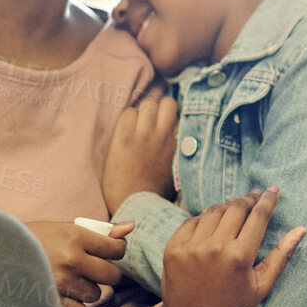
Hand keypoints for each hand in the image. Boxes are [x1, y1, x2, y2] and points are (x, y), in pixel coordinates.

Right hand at [25, 219, 134, 306]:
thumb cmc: (32, 239)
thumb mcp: (62, 228)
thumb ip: (99, 231)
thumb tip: (131, 226)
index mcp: (75, 236)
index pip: (117, 249)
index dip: (115, 252)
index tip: (106, 253)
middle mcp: (71, 259)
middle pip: (112, 276)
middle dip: (104, 274)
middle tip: (89, 270)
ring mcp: (61, 283)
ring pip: (96, 295)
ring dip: (87, 290)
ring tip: (69, 281)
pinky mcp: (52, 302)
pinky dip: (75, 306)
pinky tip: (61, 294)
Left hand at [102, 81, 178, 212]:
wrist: (134, 204)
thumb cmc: (155, 191)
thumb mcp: (178, 171)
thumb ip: (180, 152)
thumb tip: (180, 141)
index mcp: (178, 144)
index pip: (182, 116)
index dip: (172, 119)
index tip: (166, 124)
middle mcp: (164, 135)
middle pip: (167, 102)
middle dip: (159, 108)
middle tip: (150, 121)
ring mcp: (144, 134)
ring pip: (147, 104)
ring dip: (142, 112)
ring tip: (136, 125)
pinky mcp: (124, 137)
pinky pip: (127, 113)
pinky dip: (125, 120)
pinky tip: (124, 132)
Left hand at [155, 187, 305, 306]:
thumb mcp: (261, 285)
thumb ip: (282, 255)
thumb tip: (302, 229)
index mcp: (239, 257)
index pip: (258, 217)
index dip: (267, 200)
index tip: (272, 189)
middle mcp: (214, 247)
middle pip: (235, 208)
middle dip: (248, 200)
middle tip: (254, 198)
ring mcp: (191, 246)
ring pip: (213, 211)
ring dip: (227, 207)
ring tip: (235, 210)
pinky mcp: (174, 247)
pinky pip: (192, 221)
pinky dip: (205, 219)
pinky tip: (213, 224)